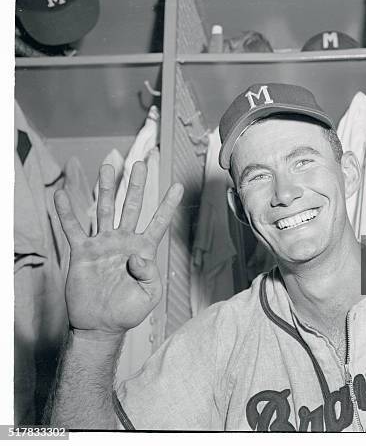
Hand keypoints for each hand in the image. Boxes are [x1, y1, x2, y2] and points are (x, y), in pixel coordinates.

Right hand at [54, 161, 183, 339]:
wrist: (101, 325)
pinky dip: (67, 212)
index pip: (159, 222)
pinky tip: (62, 195)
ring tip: (108, 167)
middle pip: (131, 206)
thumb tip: (137, 254)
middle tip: (141, 164)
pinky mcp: (82, 252)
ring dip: (106, 188)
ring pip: (104, 209)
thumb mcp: (150, 295)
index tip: (178, 186)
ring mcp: (103, 244)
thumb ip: (150, 273)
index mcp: (144, 249)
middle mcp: (124, 241)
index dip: (168, 205)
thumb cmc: (128, 311)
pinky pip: (73, 228)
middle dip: (136, 185)